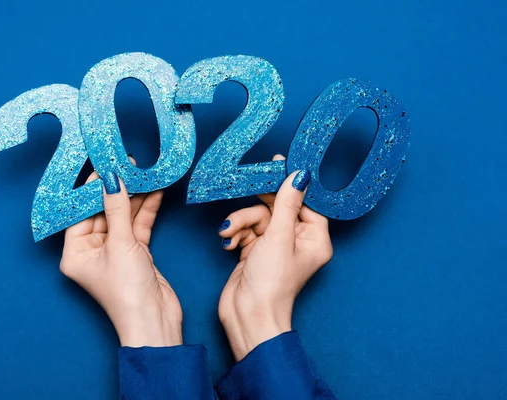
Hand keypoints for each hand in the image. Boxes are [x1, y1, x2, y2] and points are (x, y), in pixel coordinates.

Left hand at [60, 167, 181, 347]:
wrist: (155, 321)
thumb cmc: (127, 292)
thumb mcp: (121, 244)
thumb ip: (118, 209)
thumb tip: (112, 179)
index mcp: (75, 252)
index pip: (81, 211)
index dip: (92, 188)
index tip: (103, 165)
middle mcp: (92, 250)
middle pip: (103, 211)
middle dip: (116, 189)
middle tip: (127, 164)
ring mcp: (114, 251)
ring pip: (123, 216)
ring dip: (135, 196)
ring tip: (143, 172)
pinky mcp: (135, 252)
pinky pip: (138, 224)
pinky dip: (146, 209)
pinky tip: (155, 191)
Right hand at [217, 155, 332, 360]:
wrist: (246, 316)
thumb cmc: (271, 284)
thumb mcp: (278, 237)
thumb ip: (286, 203)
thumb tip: (300, 174)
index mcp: (314, 239)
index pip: (306, 203)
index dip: (291, 185)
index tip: (278, 165)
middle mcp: (296, 241)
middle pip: (279, 207)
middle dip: (259, 204)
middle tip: (246, 186)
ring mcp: (275, 246)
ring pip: (257, 218)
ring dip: (241, 222)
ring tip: (229, 233)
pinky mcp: (255, 252)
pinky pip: (246, 230)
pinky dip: (235, 233)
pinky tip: (228, 242)